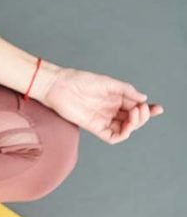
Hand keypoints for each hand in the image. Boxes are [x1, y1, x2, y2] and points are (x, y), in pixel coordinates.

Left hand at [40, 67, 163, 144]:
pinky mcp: (95, 128)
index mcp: (115, 98)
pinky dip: (123, 134)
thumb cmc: (79, 80)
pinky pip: (113, 137)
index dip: (148, 109)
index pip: (136, 107)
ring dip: (135, 124)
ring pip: (125, 128)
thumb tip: (144, 98)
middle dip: (142, 116)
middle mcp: (111, 110)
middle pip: (133, 119)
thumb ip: (126, 90)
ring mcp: (103, 119)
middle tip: (141, 109)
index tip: (158, 108)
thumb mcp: (107, 82)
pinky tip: (127, 126)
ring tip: (135, 114)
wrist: (58, 86)